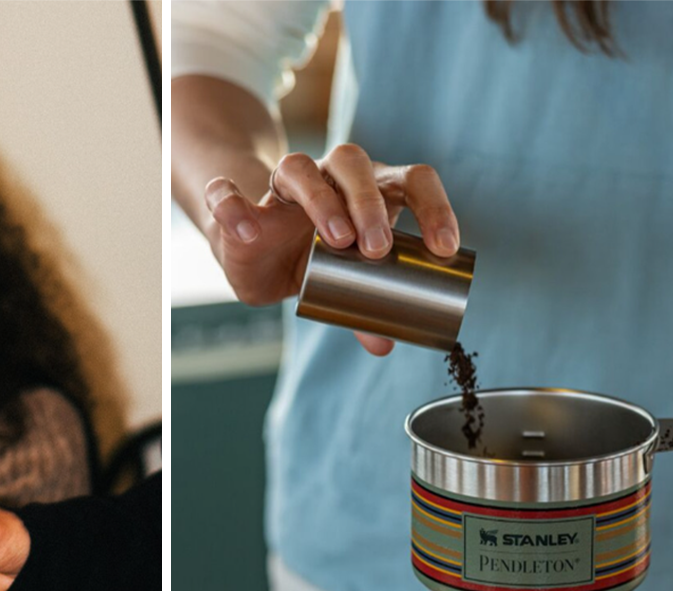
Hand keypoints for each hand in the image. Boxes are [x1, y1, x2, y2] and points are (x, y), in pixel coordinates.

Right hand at [201, 142, 460, 355]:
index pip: (412, 181)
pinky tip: (246, 230)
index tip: (444, 248)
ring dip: (321, 200)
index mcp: (371, 189)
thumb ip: (362, 309)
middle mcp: (331, 175)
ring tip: (336, 240)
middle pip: (354, 165)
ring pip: (300, 168)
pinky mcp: (242, 198)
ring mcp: (286, 182)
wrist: (253, 246)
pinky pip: (229, 191)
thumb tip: (384, 342)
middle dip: (370, 204)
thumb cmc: (311, 256)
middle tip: (378, 250)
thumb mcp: (340, 285)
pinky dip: (234, 205)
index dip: (434, 208)